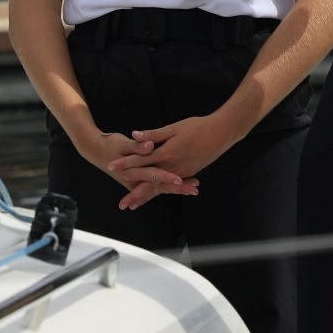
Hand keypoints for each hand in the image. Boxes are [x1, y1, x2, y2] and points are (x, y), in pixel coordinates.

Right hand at [75, 130, 198, 205]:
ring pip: (160, 188)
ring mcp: (138, 181)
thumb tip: (150, 145)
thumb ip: (137, 146)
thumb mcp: (122, 143)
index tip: (180, 179)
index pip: (153, 175)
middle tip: (194, 189)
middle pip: (160, 186)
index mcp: (132, 170)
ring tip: (194, 189)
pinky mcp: (140, 180)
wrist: (96, 151)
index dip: (167, 177)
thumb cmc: (110, 144)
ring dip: (176, 189)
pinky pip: (157, 186)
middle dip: (177, 188)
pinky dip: (169, 186)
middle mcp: (136, 179)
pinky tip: (182, 185)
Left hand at [112, 113, 239, 208]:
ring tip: (135, 205)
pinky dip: (162, 192)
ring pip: (161, 187)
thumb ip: (153, 134)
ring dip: (147, 196)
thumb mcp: (174, 128)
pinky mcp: (188, 173)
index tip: (111, 167)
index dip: (125, 164)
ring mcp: (181, 172)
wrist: (221, 133)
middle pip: (150, 183)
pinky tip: (156, 195)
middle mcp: (173, 167)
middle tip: (123, 205)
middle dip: (135, 193)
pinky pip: (172, 186)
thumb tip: (135, 135)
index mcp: (166, 153)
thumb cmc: (197, 127)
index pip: (141, 161)